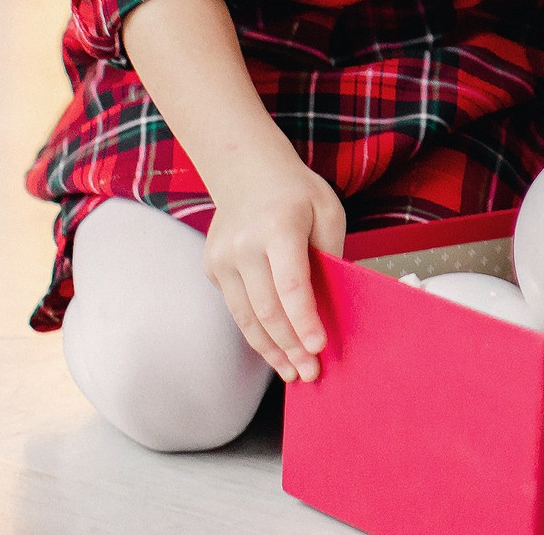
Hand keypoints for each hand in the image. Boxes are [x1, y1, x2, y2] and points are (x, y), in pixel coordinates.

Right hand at [200, 147, 346, 381]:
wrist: (246, 171)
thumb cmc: (296, 193)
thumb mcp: (328, 212)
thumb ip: (329, 255)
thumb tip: (330, 304)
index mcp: (278, 227)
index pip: (291, 285)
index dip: (305, 321)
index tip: (318, 348)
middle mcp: (244, 245)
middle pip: (267, 310)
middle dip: (290, 347)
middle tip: (309, 373)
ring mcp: (222, 258)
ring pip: (247, 317)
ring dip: (270, 350)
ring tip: (291, 372)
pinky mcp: (213, 268)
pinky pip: (237, 308)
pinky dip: (256, 331)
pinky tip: (274, 347)